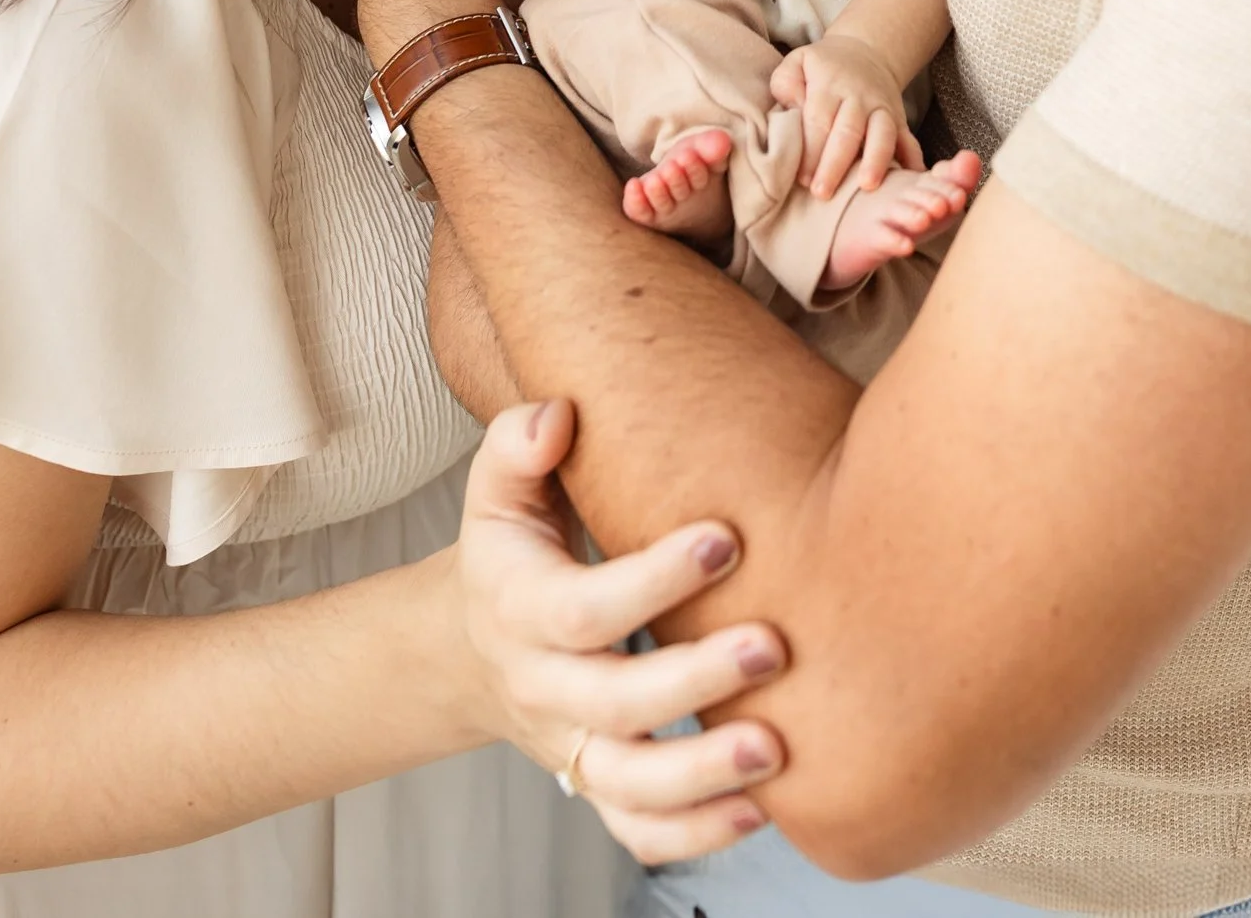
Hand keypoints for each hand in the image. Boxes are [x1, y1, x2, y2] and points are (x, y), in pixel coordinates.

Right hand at [452, 399, 786, 864]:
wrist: (474, 646)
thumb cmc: (513, 548)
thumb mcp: (498, 489)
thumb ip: (520, 442)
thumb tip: (560, 415)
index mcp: (519, 607)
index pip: (583, 607)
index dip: (652, 579)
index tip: (725, 538)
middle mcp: (543, 687)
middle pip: (615, 702)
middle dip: (695, 680)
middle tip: (773, 645)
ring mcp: (571, 745)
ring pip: (630, 784)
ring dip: (703, 775)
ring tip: (776, 750)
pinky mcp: (598, 785)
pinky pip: (639, 832)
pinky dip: (695, 834)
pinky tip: (761, 807)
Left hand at [769, 34, 924, 196]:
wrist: (866, 52)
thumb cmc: (822, 67)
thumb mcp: (797, 63)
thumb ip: (787, 84)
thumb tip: (791, 111)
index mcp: (829, 85)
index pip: (818, 121)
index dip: (810, 150)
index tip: (802, 178)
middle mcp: (859, 97)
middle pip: (848, 132)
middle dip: (835, 165)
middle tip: (821, 193)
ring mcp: (883, 108)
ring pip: (883, 135)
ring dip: (876, 161)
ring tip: (868, 186)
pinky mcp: (900, 119)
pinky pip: (909, 140)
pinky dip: (912, 160)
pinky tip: (911, 180)